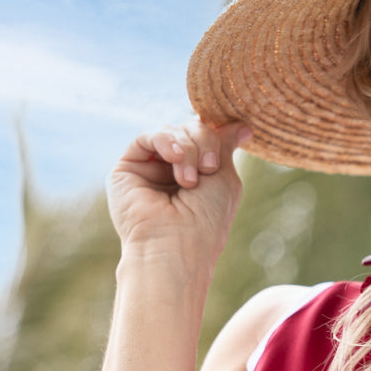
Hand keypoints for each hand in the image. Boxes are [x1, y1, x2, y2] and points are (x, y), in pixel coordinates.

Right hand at [107, 119, 251, 268]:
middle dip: (206, 140)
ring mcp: (150, 168)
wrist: (175, 245)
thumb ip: (224, 146)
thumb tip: (241, 125)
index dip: (219, 131)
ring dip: (188, 148)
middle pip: (191, 128)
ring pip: (172, 130)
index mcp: (199, 172)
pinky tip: (175, 160)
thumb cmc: (205, 219)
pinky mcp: (127, 169)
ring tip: (190, 179)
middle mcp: (173, 169)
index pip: (207, 134)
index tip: (243, 132)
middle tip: (210, 168)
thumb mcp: (223, 177)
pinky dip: (166, 142)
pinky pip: (147, 136)